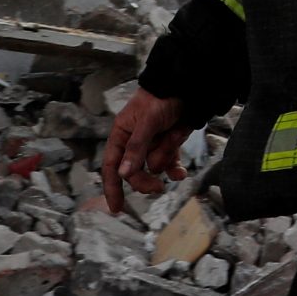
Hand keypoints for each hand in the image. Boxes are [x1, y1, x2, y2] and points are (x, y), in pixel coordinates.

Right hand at [100, 89, 190, 211]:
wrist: (185, 87)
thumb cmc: (159, 99)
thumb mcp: (147, 122)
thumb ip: (136, 148)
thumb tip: (123, 174)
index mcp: (121, 136)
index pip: (111, 166)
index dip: (112, 188)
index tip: (116, 208)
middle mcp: (135, 144)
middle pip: (134, 173)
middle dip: (145, 181)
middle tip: (158, 188)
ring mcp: (153, 146)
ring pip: (155, 167)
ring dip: (165, 157)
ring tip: (173, 136)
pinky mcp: (168, 146)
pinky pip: (170, 165)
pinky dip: (175, 170)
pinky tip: (181, 174)